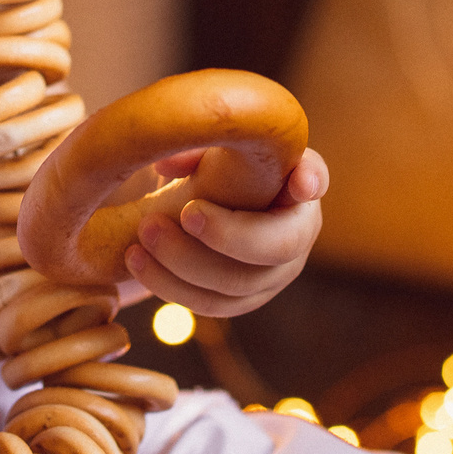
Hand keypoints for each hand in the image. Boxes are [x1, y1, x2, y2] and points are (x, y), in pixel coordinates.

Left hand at [123, 148, 328, 317]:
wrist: (199, 207)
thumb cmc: (214, 167)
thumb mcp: (210, 151)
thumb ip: (196, 150)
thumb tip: (166, 165)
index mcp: (296, 183)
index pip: (315, 176)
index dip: (311, 179)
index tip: (299, 182)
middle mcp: (296, 232)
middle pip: (277, 245)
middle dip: (228, 234)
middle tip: (186, 212)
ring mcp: (273, 273)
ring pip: (238, 284)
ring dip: (185, 263)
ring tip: (143, 237)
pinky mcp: (244, 299)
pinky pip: (211, 303)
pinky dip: (171, 286)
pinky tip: (137, 260)